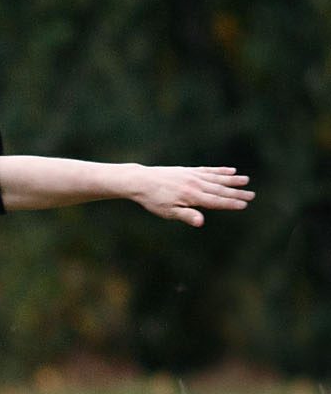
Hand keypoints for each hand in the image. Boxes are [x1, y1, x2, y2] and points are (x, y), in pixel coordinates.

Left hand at [131, 165, 253, 226]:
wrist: (141, 181)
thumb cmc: (153, 200)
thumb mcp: (168, 212)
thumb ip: (186, 216)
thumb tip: (201, 222)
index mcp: (192, 197)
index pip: (216, 201)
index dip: (231, 203)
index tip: (244, 205)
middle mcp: (196, 184)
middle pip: (220, 189)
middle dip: (237, 193)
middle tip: (252, 195)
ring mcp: (193, 176)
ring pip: (217, 178)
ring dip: (232, 180)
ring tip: (246, 180)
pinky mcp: (188, 170)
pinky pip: (208, 170)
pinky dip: (220, 171)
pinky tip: (230, 170)